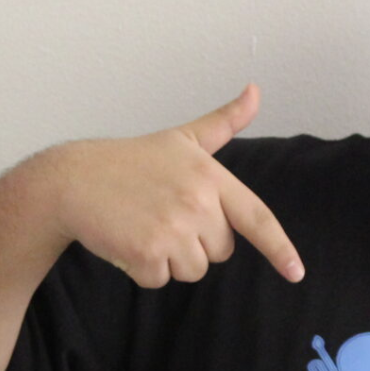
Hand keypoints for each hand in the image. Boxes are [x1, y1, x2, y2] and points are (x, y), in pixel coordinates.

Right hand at [49, 84, 303, 286]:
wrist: (73, 180)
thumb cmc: (128, 161)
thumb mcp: (181, 138)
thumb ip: (223, 122)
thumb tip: (256, 90)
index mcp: (210, 176)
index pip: (256, 217)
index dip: (280, 248)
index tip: (296, 272)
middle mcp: (197, 202)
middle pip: (219, 252)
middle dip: (194, 243)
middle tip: (162, 216)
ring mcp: (173, 228)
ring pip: (191, 270)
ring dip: (168, 259)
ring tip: (143, 227)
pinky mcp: (147, 252)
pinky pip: (160, 280)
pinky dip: (142, 269)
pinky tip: (126, 241)